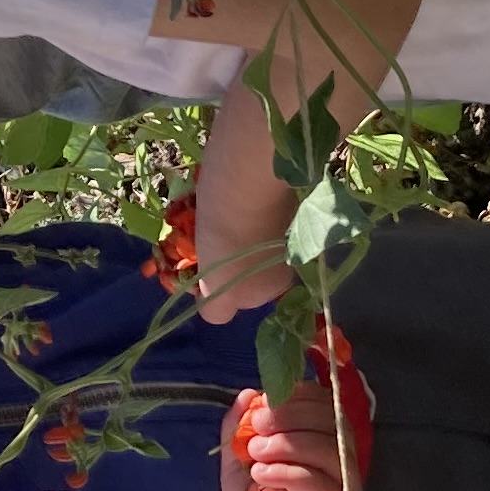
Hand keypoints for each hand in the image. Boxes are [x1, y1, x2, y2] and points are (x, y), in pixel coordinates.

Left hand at [186, 93, 297, 324]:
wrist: (247, 174)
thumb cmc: (227, 235)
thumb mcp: (215, 282)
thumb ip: (217, 309)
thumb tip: (216, 316)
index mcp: (272, 287)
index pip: (241, 295)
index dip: (218, 282)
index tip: (200, 264)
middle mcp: (288, 263)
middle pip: (248, 268)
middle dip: (226, 257)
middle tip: (202, 238)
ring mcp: (288, 229)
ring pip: (252, 240)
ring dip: (232, 231)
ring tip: (212, 214)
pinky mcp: (286, 200)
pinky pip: (258, 214)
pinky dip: (242, 209)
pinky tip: (227, 196)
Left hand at [226, 378, 365, 490]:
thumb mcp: (237, 461)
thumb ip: (238, 429)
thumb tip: (246, 395)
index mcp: (321, 436)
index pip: (325, 404)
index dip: (299, 396)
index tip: (266, 403)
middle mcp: (341, 457)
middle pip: (332, 422)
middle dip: (292, 417)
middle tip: (258, 425)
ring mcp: (344, 484)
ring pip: (329, 449)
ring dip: (289, 444)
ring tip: (256, 452)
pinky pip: (319, 482)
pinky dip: (288, 472)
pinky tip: (263, 474)